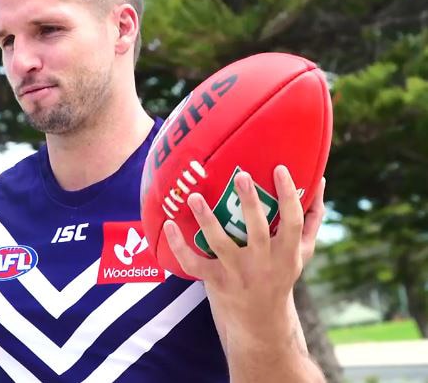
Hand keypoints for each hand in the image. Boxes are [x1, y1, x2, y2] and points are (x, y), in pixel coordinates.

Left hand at [162, 165, 325, 339]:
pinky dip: (178, 245)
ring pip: (221, 244)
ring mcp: (237, 273)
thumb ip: (311, 219)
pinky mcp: (215, 281)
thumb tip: (320, 180)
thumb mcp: (302, 252)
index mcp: (286, 253)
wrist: (261, 322)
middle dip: (250, 203)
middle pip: (258, 231)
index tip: (280, 168)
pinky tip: (168, 224)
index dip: (289, 195)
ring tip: (194, 196)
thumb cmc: (281, 275)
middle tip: (241, 175)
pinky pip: (193, 263)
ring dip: (207, 219)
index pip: (293, 221)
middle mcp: (263, 263)